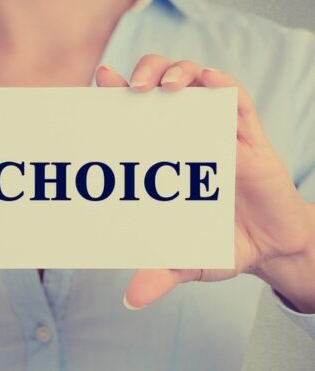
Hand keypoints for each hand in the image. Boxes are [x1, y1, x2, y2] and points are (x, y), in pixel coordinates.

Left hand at [95, 56, 314, 312]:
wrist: (272, 248)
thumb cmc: (222, 244)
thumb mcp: (187, 260)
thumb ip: (161, 273)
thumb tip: (131, 299)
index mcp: (166, 157)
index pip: (137, 113)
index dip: (116, 92)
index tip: (99, 81)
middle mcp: (189, 136)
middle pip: (163, 83)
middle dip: (146, 72)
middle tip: (132, 88)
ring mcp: (219, 133)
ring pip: (198, 80)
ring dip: (179, 71)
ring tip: (166, 86)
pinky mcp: (251, 138)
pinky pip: (237, 101)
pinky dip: (222, 86)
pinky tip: (211, 83)